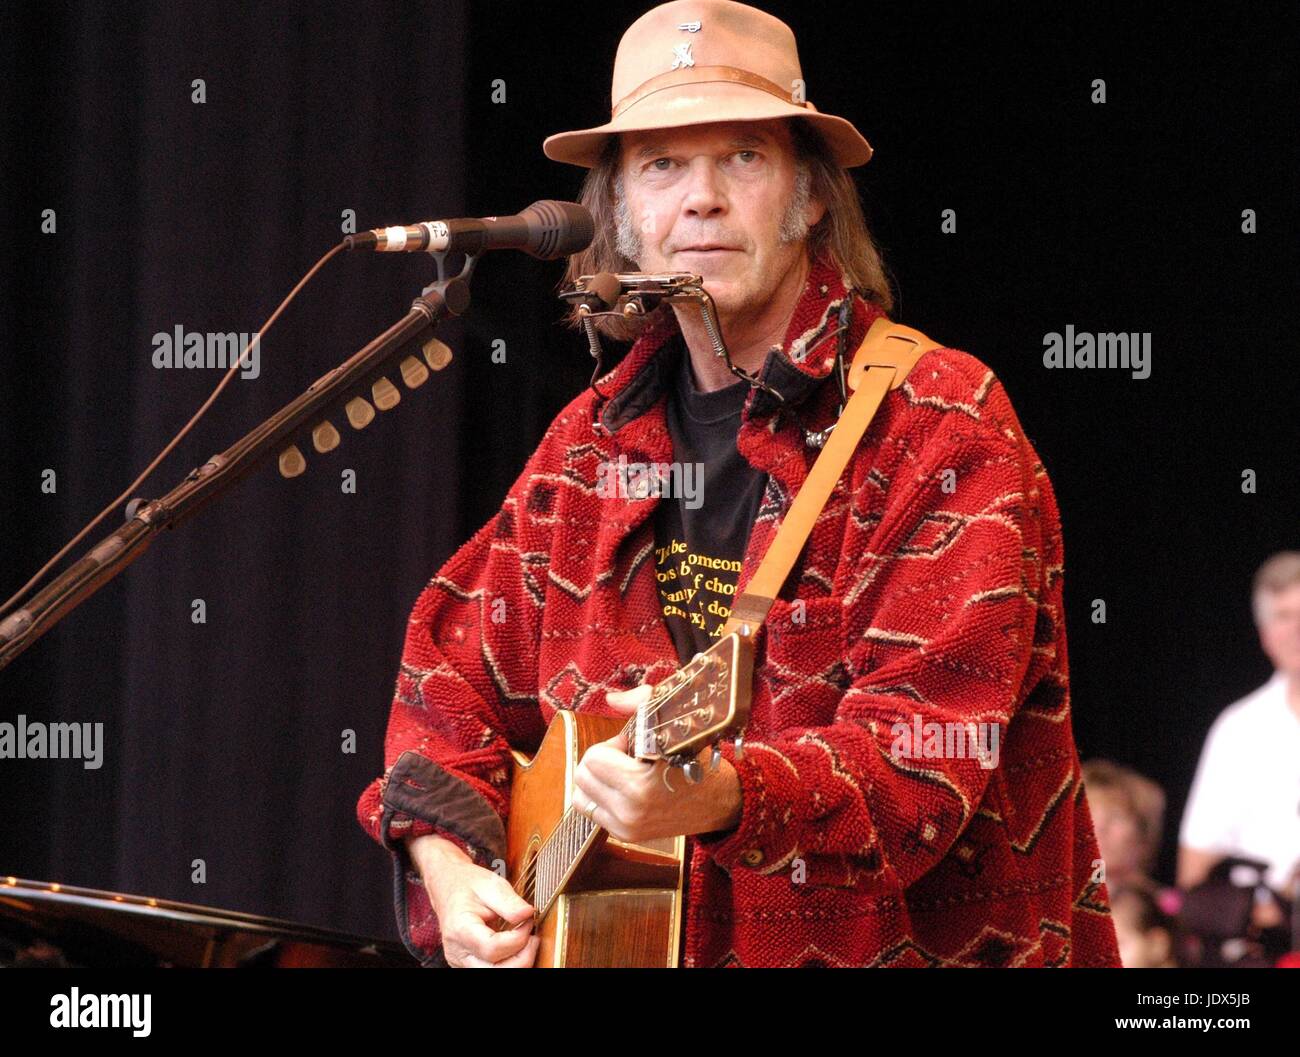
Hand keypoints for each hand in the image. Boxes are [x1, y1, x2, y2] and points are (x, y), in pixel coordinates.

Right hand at [409, 835, 537, 967]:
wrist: (449, 887)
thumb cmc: (468, 885)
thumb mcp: (491, 884)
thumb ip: (510, 902)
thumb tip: (528, 914)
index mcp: (460, 929)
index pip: (493, 948)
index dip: (518, 938)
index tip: (528, 921)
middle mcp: (457, 951)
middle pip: (495, 971)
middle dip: (522, 957)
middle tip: (533, 937)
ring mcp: (461, 961)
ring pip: (495, 975)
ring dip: (517, 962)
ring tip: (526, 941)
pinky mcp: (468, 965)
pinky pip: (493, 971)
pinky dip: (509, 962)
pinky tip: (516, 946)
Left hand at [571, 683, 742, 843]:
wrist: (720, 801)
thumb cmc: (696, 759)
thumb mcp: (674, 724)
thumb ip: (640, 703)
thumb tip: (610, 698)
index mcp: (640, 784)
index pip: (594, 758)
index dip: (612, 744)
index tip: (633, 745)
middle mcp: (630, 810)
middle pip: (583, 775)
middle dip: (602, 760)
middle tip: (627, 758)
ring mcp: (627, 827)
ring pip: (580, 795)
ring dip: (598, 779)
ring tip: (623, 774)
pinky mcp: (626, 836)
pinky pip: (591, 811)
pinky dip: (601, 796)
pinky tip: (624, 789)